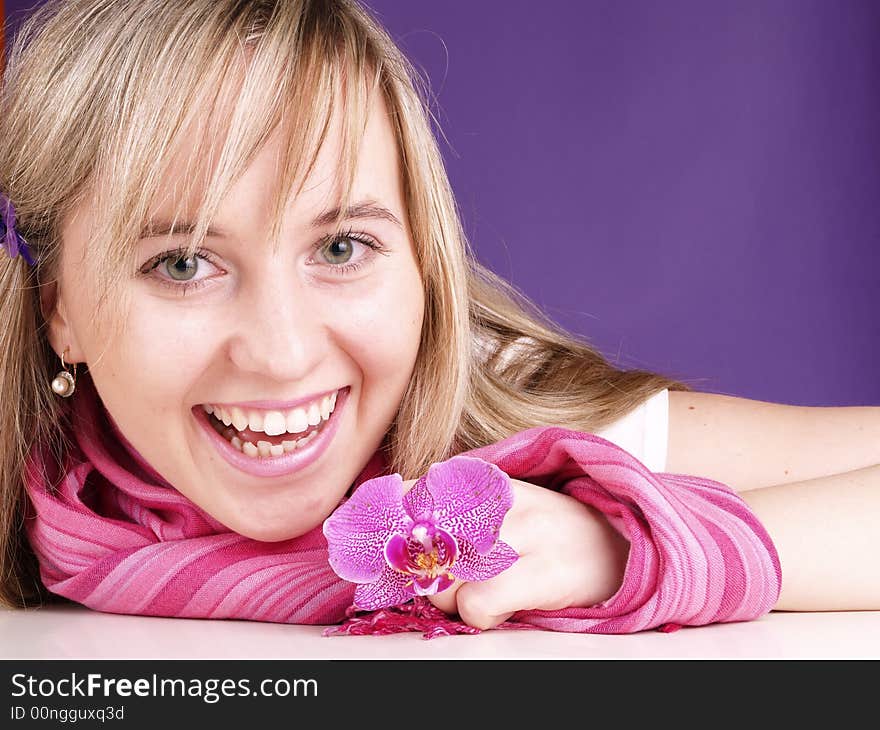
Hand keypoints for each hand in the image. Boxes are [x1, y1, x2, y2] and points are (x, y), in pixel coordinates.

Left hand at [402, 477, 630, 629]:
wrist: (620, 542)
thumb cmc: (544, 531)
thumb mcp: (496, 507)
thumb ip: (445, 512)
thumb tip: (386, 534)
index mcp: (481, 480)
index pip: (410, 496)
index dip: (386, 528)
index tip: (381, 545)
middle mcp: (499, 498)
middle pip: (420, 545)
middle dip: (419, 573)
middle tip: (441, 579)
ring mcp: (525, 531)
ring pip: (443, 577)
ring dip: (448, 597)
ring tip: (477, 591)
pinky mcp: (548, 570)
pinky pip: (478, 602)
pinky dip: (478, 614)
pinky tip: (496, 606)